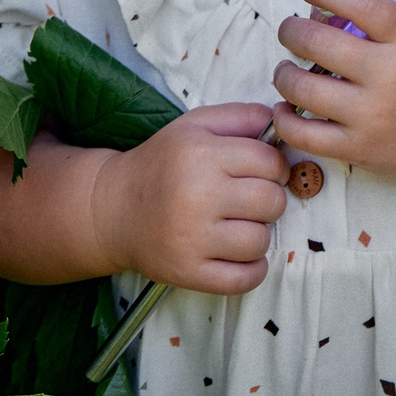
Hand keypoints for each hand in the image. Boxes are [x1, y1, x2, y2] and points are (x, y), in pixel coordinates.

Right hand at [88, 104, 286, 293]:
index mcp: (200, 155)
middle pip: (271, 202)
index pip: (270, 162)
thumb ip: (242, 116)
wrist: (112, 208)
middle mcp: (196, 196)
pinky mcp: (187, 272)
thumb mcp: (196, 125)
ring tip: (237, 225)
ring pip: (260, 241)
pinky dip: (252, 270)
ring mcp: (191, 239)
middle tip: (249, 200)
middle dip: (269, 199)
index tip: (263, 173)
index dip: (275, 167)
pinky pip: (243, 279)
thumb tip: (282, 122)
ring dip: (257, 234)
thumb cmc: (162, 164)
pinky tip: (239, 255)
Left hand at [270, 0, 395, 189]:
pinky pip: (306, 135)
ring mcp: (371, 117)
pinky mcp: (359, 149)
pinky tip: (285, 108)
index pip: (362, 7)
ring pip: (306, 91)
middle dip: (292, 32)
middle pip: (322, 46)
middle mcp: (389, 78)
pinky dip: (286, 121)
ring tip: (284, 68)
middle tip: (288, 28)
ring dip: (284, 75)